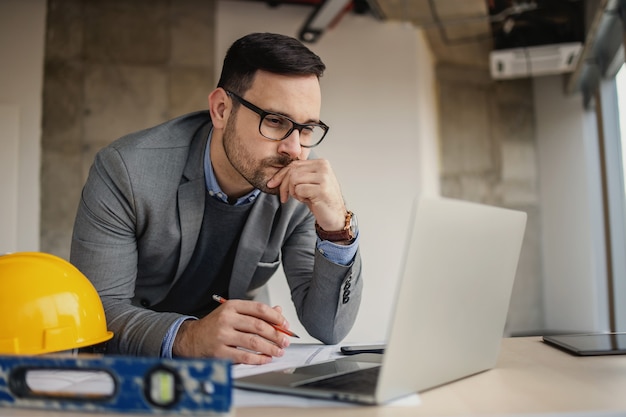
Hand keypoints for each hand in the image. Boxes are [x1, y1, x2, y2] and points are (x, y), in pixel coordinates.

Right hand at [172, 299, 290, 363]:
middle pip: (258, 326)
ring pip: (253, 342)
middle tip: (285, 341)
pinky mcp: (219, 351)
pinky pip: (243, 356)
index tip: (285, 324)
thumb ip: (255, 313)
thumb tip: (278, 312)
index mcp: (232, 306)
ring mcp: (222, 335)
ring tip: (278, 351)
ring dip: (270, 348)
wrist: (191, 339)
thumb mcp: (233, 313)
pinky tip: (265, 359)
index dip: (275, 317)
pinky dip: (258, 359)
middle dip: (276, 335)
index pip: (259, 309)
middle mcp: (226, 319)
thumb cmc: (215, 326)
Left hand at [267, 159, 346, 230]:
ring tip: (303, 198)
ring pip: (294, 179)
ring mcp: (324, 177)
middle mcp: (324, 167)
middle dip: (284, 185)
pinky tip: (309, 201)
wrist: (335, 217)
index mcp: (321, 163)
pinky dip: (300, 197)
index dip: (281, 175)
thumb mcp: (308, 184)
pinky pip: (299, 189)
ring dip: (294, 192)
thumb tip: (276, 176)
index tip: (272, 184)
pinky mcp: (322, 189)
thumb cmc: (321, 201)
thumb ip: (297, 175)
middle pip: (292, 171)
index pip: (294, 164)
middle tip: (284, 198)